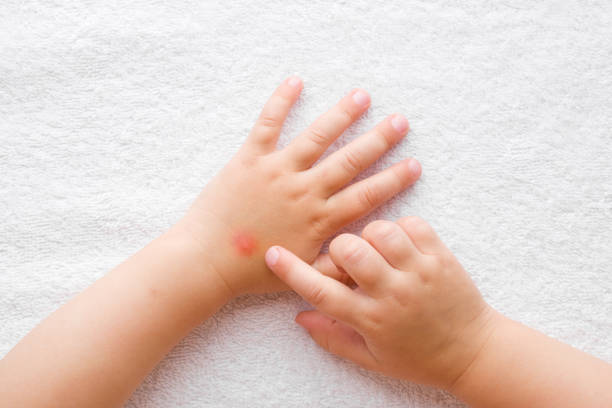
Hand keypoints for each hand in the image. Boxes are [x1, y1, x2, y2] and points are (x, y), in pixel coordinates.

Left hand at [175, 77, 420, 295]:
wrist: (207, 261)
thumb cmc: (253, 271)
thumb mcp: (302, 275)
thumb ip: (336, 267)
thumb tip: (365, 257)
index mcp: (319, 219)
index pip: (366, 195)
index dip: (393, 179)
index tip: (414, 164)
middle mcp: (304, 191)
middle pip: (349, 160)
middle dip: (378, 140)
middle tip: (400, 122)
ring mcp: (278, 171)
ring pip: (317, 137)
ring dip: (342, 115)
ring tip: (362, 96)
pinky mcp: (250, 159)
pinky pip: (268, 124)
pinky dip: (281, 101)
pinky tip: (296, 82)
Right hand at [265, 217, 499, 389]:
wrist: (474, 353)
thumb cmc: (419, 358)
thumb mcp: (372, 359)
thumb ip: (333, 337)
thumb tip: (299, 317)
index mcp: (373, 320)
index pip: (323, 293)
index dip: (293, 272)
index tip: (273, 254)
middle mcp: (394, 293)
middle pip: (350, 251)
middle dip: (339, 251)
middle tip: (349, 264)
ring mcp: (420, 272)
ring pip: (381, 230)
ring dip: (370, 237)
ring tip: (378, 254)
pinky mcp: (441, 256)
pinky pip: (412, 223)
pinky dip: (400, 228)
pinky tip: (401, 247)